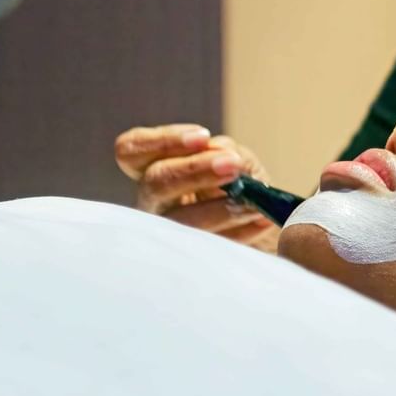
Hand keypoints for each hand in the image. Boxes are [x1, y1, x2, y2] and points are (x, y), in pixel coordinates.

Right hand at [113, 124, 278, 251]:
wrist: (265, 228)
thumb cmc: (241, 187)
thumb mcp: (237, 161)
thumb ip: (226, 151)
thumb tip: (218, 150)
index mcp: (154, 169)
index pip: (131, 150)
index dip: (162, 141)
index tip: (203, 136)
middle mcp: (152, 201)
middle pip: (156, 181)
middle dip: (195, 170)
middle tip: (233, 164)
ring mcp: (164, 232)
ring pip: (180, 220)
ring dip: (222, 208)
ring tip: (255, 201)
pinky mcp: (188, 259)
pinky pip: (209, 245)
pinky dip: (240, 231)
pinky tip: (262, 221)